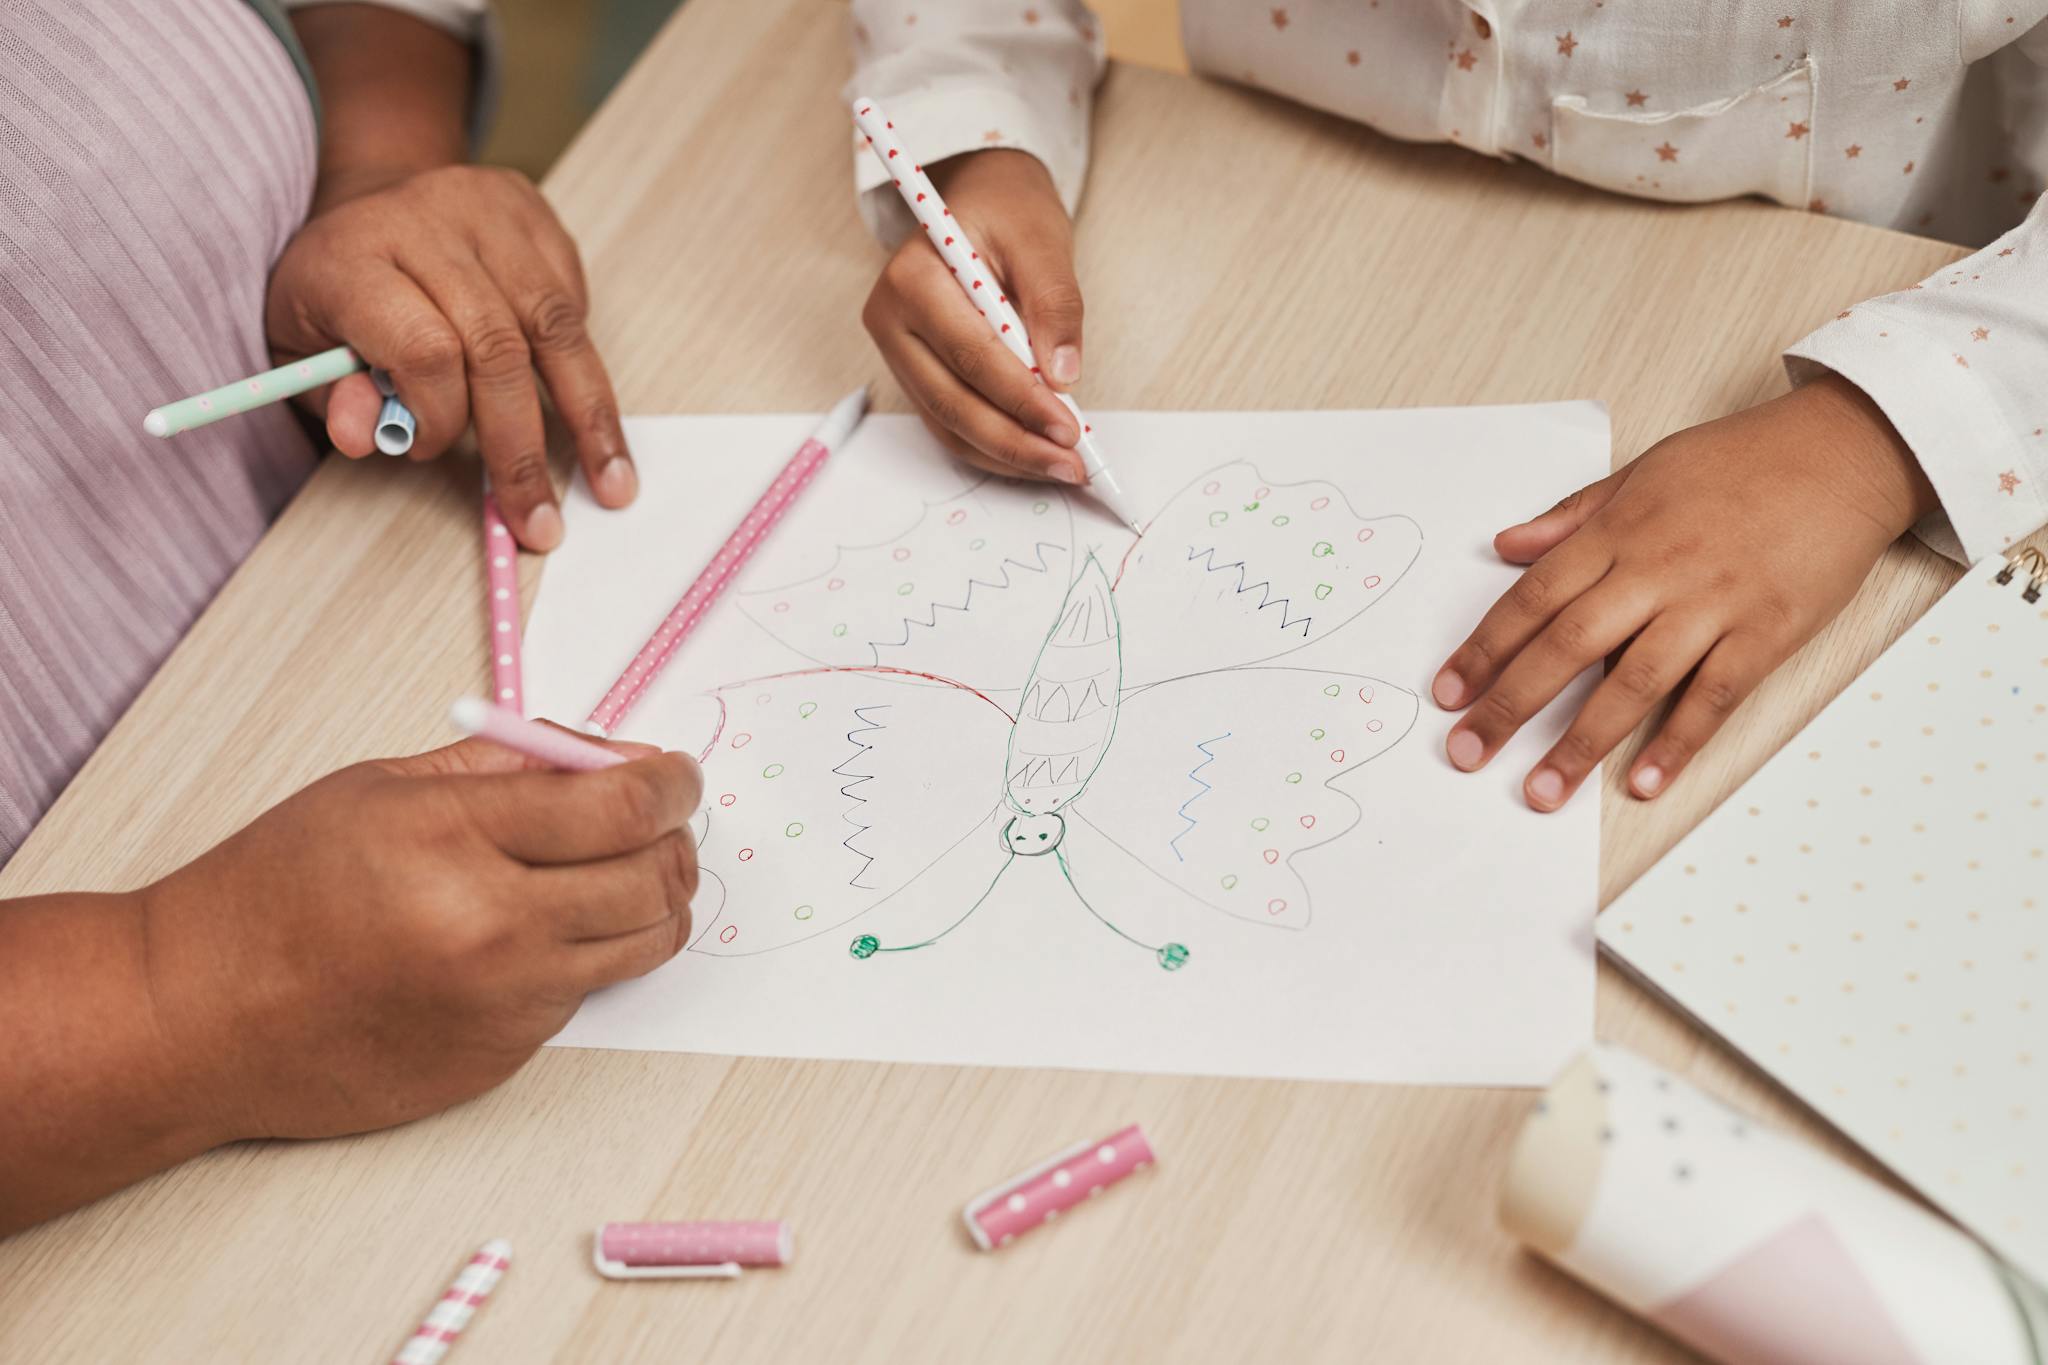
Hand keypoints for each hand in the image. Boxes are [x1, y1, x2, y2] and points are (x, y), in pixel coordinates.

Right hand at [137, 734, 701, 1141]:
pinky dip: (583, 956)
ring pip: (645, 943)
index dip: (672, 781)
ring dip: (654, 902)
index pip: (624, 804)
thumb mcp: (383, 787)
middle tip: (659, 823)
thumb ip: (509, 763)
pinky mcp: (504, 1057)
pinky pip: (586, 993)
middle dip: (675, 840)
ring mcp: (505, 1001)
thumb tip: (618, 757)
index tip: (678, 773)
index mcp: (455, 837)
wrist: (202, 1016)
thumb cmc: (277, 889)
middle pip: (655, 877)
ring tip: (618, 875)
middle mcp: (492, 926)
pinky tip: (528, 937)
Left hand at [265, 165, 632, 549]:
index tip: (426, 453)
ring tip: (614, 482)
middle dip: (521, 447)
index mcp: (354, 259)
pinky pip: (574, 305)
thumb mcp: (297, 347)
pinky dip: (580, 364)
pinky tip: (583, 405)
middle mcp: (427, 223)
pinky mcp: (536, 217)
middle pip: (498, 348)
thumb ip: (330, 398)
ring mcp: (490, 213)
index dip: (439, 417)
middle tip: (540, 520)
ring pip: (556, 328)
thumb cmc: (336, 287)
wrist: (376, 194)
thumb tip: (365, 437)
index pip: (424, 349)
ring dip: (589, 417)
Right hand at [863, 149, 1088, 482]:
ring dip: (1005, 454)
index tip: (1070, 429)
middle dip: (1015, 440)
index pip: (970, 355)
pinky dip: (991, 446)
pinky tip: (1031, 456)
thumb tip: (1064, 375)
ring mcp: (897, 350)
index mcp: (913, 277)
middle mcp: (891, 318)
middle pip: (952, 400)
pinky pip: (949, 422)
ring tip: (1058, 467)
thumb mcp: (1042, 239)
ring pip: (948, 422)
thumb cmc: (1008, 211)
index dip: (1022, 399)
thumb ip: (1056, 304)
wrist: (982, 201)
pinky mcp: (913, 372)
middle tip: (1070, 464)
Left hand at [1433, 374, 1936, 810]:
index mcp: (1619, 532)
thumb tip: (1505, 545)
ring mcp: (1713, 605)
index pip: (1533, 598)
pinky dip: (1677, 742)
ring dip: (1582, 742)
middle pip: (1567, 646)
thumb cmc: (1741, 461)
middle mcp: (1657, 571)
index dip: (1485, 648)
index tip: (1448, 692)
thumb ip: (1572, 517)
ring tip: (1542, 791)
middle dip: (1510, 705)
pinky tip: (1641, 783)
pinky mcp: (1766, 633)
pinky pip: (1714, 697)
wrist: (1844, 451)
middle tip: (1466, 753)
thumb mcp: (1644, 471)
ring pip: (1633, 682)